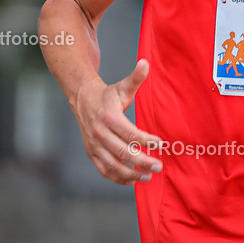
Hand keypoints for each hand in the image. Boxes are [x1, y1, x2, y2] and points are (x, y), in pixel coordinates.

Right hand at [73, 59, 164, 185]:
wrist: (83, 100)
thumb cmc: (108, 95)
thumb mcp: (122, 86)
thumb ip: (136, 77)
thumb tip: (146, 62)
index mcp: (109, 117)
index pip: (130, 134)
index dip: (147, 141)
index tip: (161, 144)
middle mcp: (100, 133)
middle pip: (123, 152)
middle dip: (142, 162)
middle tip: (159, 166)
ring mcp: (94, 145)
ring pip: (113, 165)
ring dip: (131, 174)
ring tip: (148, 176)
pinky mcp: (91, 153)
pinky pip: (104, 170)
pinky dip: (118, 178)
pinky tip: (133, 180)